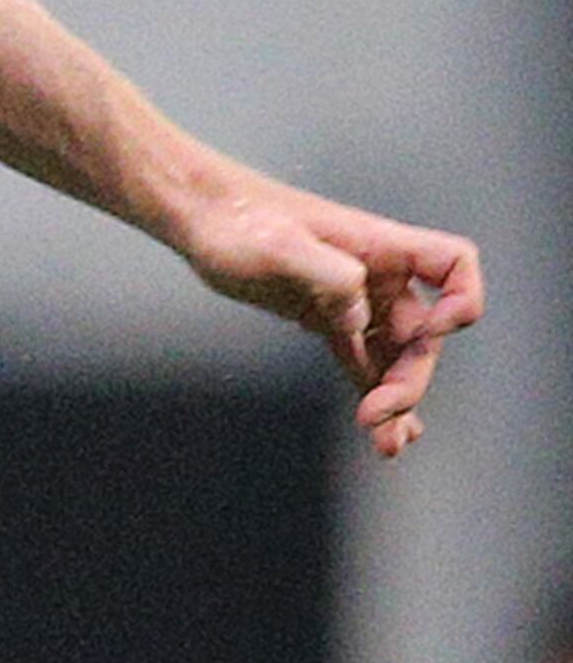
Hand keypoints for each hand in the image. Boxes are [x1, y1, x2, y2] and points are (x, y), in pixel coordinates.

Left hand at [171, 174, 481, 458]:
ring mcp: (353, 299)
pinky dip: (373, 391)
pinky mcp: (326, 319)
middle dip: (410, 377)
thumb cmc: (240, 220)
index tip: (432, 333)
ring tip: (387, 443)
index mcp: (381, 246)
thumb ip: (330, 276)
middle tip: (378, 417)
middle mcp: (378, 273)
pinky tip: (383, 430)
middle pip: (424, 331)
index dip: (461, 300)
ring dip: (396, 398)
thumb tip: (360, 314)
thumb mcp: (282, 246)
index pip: (455, 265)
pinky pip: (363, 360)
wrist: (202, 219)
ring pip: (395, 354)